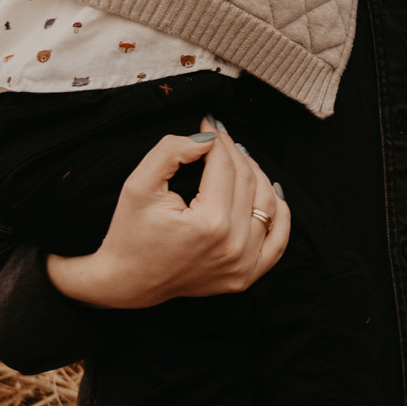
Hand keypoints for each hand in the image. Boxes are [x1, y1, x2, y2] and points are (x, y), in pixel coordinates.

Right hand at [47, 125, 292, 310]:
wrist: (127, 281)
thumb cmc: (130, 232)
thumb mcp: (139, 184)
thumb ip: (170, 152)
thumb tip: (206, 138)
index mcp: (209, 223)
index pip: (225, 166)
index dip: (217, 140)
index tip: (208, 125)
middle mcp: (233, 245)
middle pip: (248, 181)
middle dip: (234, 153)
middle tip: (219, 138)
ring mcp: (243, 265)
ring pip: (268, 205)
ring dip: (257, 175)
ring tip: (238, 159)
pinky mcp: (246, 276)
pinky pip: (278, 240)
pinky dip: (279, 213)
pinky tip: (270, 192)